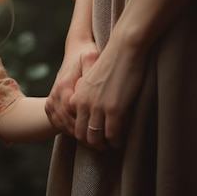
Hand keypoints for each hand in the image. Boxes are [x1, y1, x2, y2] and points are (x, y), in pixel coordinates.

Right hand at [45, 39, 98, 136]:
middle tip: (104, 145)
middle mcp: (55, 96)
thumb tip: (96, 81)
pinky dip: (69, 131)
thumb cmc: (86, 55)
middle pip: (69, 124)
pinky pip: (57, 123)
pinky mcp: (49, 105)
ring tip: (96, 143)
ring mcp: (51, 101)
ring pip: (63, 126)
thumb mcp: (91, 56)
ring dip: (78, 135)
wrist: (75, 50)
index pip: (75, 116)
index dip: (90, 128)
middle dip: (86, 135)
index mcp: (65, 87)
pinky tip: (82, 135)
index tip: (105, 135)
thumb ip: (93, 68)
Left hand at [69, 34, 147, 148]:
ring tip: (112, 146)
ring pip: (96, 138)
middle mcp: (83, 104)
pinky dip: (116, 141)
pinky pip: (113, 134)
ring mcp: (97, 107)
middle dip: (92, 144)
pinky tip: (122, 140)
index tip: (93, 137)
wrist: (123, 49)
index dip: (82, 134)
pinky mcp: (113, 109)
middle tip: (103, 146)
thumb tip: (93, 106)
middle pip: (82, 135)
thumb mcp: (92, 79)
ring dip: (104, 145)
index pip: (73, 124)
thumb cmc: (112, 61)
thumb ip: (89, 93)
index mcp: (77, 96)